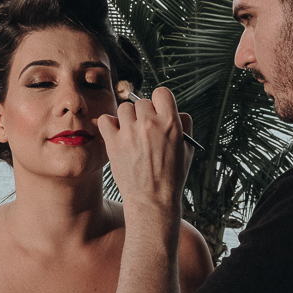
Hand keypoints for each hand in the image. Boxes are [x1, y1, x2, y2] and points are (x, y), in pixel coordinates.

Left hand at [97, 87, 193, 212]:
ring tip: (132, 134)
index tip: (158, 111)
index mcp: (170, 123)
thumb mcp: (187, 150)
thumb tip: (178, 112)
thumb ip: (184, 126)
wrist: (152, 200)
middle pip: (141, 101)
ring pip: (124, 108)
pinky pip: (106, 119)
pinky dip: (110, 124)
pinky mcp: (114, 142)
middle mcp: (150, 124)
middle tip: (145, 130)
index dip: (160, 101)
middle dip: (144, 114)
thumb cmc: (171, 176)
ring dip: (127, 118)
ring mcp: (130, 132)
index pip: (162, 92)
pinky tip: (117, 135)